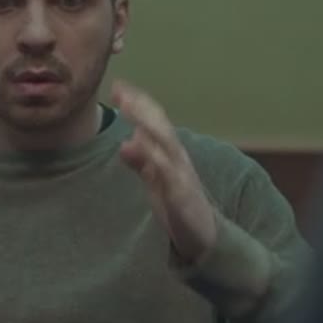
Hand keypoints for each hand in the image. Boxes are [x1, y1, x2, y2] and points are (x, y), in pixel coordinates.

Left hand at [112, 80, 217, 265]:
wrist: (205, 236)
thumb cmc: (178, 205)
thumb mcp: (155, 181)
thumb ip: (142, 161)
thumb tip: (127, 140)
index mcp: (171, 152)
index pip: (155, 120)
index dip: (139, 102)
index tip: (118, 86)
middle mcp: (178, 156)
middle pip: (160, 124)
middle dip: (140, 106)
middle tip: (119, 91)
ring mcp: (181, 173)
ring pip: (164, 140)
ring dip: (145, 122)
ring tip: (126, 107)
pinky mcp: (180, 193)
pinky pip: (166, 170)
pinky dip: (152, 155)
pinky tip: (136, 145)